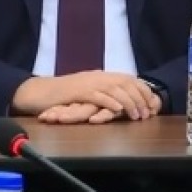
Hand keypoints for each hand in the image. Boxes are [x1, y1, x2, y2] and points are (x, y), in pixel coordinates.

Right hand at [13, 72, 157, 119]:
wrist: (38, 92)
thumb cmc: (61, 95)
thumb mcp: (86, 92)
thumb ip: (101, 93)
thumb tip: (120, 102)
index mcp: (100, 75)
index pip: (129, 78)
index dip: (143, 90)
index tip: (153, 104)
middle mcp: (97, 76)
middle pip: (126, 83)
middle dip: (140, 98)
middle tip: (147, 113)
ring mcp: (87, 83)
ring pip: (116, 89)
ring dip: (129, 103)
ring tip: (137, 116)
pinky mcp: (78, 92)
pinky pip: (99, 96)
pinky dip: (111, 102)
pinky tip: (119, 110)